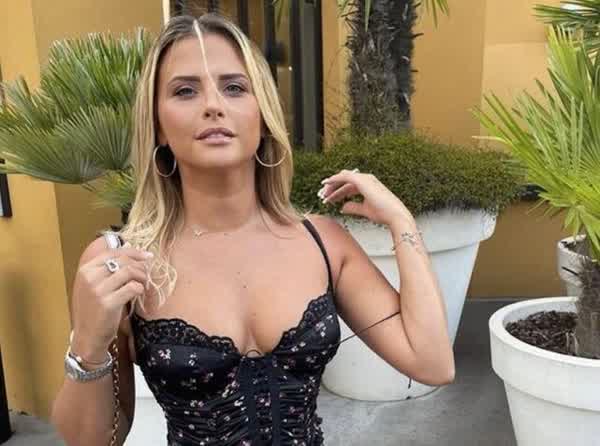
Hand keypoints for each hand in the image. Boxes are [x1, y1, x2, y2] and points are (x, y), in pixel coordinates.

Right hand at [71, 241, 152, 358]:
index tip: (147, 255)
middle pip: (123, 260)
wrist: (87, 337)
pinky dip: (140, 288)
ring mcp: (97, 290)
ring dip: (142, 276)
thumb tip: (129, 244)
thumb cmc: (93, 310)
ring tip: (143, 283)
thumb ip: (108, 266)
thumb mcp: (94, 285)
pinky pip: (132, 287)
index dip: (133, 252)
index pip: (113, 252)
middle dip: (140, 265)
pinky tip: (138, 293)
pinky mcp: (108, 303)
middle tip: (146, 273)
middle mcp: (89, 277)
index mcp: (85, 270)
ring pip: (129, 271)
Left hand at [318, 168, 413, 225]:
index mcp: (368, 186)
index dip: (338, 193)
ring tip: (322, 194)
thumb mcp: (365, 210)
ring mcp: (365, 179)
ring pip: (343, 178)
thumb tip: (342, 207)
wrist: (394, 215)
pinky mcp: (362, 180)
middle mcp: (367, 180)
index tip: (329, 199)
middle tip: (322, 196)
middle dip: (333, 188)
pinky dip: (334, 179)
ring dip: (332, 185)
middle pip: (345, 181)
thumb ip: (353, 207)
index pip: (349, 187)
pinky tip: (326, 184)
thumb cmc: (384, 213)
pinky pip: (344, 176)